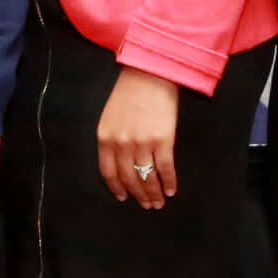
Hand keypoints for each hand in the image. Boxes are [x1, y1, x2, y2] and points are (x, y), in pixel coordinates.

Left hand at [95, 68, 180, 209]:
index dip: (117, 188)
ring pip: (147, 177)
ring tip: (159, 202)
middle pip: (129, 178)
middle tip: (147, 205)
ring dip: (154, 193)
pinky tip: (171, 190)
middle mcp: (121, 143)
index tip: (124, 198)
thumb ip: (112, 138)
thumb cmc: (130, 92)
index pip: (108, 172)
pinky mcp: (163, 140)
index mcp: (105, 137)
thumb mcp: (110, 116)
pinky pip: (165, 168)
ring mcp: (142, 143)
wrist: (151, 73)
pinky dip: (169, 182)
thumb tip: (122, 161)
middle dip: (138, 195)